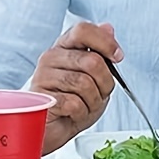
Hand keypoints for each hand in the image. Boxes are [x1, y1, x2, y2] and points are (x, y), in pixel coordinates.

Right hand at [30, 21, 119, 150]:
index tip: (117, 57)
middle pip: (92, 61)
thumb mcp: (94, 77)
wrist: (52, 130)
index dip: (105, 42)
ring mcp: (43, 76)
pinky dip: (81, 113)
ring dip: (93, 101)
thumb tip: (108, 28)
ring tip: (85, 105)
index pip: (83, 30)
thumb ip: (100, 53)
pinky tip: (73, 114)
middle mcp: (51, 57)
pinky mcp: (41, 98)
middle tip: (99, 94)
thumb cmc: (72, 104)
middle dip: (105, 83)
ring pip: (85, 83)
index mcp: (64, 47)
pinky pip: (74, 103)